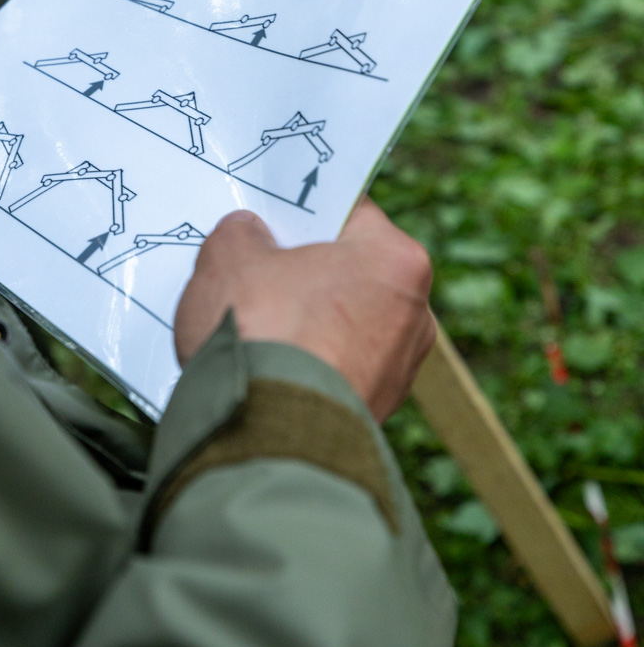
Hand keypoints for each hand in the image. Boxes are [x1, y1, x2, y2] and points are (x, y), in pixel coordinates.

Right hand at [174, 199, 434, 421]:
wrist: (267, 436)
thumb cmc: (262, 333)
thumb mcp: (231, 256)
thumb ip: (241, 233)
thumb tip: (248, 236)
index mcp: (396, 259)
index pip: (348, 212)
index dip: (302, 210)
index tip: (271, 215)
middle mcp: (414, 314)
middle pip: (346, 271)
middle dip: (300, 270)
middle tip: (251, 269)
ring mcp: (397, 371)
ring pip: (339, 323)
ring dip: (300, 320)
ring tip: (248, 323)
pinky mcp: (374, 414)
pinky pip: (332, 368)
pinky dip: (302, 363)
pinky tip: (261, 365)